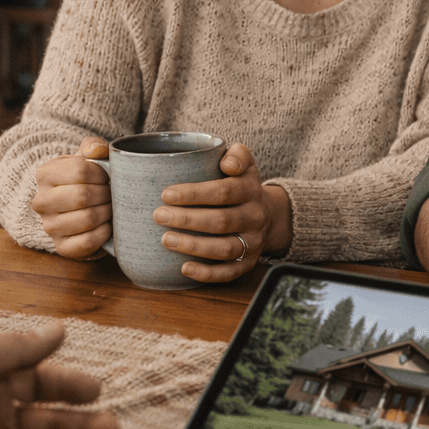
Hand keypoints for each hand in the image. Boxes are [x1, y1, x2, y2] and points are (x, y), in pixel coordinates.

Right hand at [30, 137, 112, 257]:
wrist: (75, 206)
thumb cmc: (83, 178)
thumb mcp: (86, 157)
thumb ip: (93, 146)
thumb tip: (98, 150)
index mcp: (44, 174)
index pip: (79, 171)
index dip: (101, 174)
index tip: (107, 176)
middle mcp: (41, 201)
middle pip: (82, 196)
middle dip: (105, 194)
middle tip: (112, 193)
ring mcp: (49, 226)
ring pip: (86, 219)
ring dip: (106, 212)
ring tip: (110, 207)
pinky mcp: (61, 247)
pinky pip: (88, 241)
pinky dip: (104, 232)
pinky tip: (107, 225)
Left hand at [152, 143, 291, 282]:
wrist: (269, 214)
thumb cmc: (242, 184)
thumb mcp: (244, 162)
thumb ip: (237, 154)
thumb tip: (226, 163)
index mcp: (251, 190)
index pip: (224, 192)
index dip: (194, 194)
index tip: (166, 194)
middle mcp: (255, 217)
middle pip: (221, 221)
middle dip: (187, 220)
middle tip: (158, 216)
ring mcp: (253, 242)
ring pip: (224, 248)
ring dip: (193, 246)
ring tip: (166, 240)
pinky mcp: (248, 263)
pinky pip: (229, 273)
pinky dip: (207, 274)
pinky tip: (184, 268)